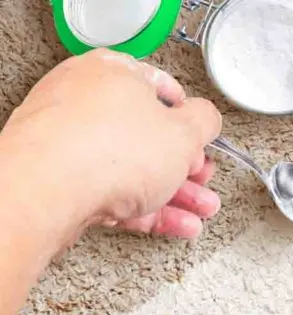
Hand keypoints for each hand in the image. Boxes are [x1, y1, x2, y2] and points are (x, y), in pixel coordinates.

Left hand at [1, 48, 222, 238]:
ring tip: (199, 210)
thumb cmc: (106, 150)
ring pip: (133, 169)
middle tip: (203, 179)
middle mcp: (85, 101)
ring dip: (174, 193)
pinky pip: (113, 192)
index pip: (162, 89)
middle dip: (185, 165)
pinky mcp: (60, 179)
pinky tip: (173, 224)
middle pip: (148, 136)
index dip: (189, 118)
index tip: (202, 137)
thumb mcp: (185, 132)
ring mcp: (68, 142)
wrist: (46, 192)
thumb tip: (207, 118)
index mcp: (113, 73)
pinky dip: (146, 209)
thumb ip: (205, 122)